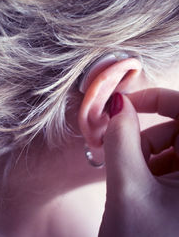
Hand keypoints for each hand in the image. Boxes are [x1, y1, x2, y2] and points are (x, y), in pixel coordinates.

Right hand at [99, 88, 178, 236]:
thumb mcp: (128, 190)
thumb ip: (120, 140)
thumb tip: (118, 105)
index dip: (157, 98)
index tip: (126, 103)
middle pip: (178, 128)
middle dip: (147, 137)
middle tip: (126, 159)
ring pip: (172, 145)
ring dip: (146, 155)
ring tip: (134, 183)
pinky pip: (171, 162)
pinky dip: (152, 167)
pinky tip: (143, 189)